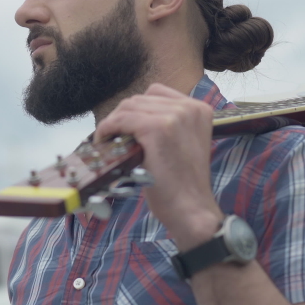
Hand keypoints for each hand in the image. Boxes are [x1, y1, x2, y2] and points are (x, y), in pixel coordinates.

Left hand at [94, 83, 223, 249]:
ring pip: (128, 107)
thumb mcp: (182, 145)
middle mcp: (190, 108)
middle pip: (140, 99)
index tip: (126, 127)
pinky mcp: (158, 128)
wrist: (191, 210)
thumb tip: (131, 119)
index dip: (136, 109)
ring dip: (113, 123)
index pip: (157, 94)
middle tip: (112, 137)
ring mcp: (175, 116)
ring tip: (108, 141)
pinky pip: (121, 120)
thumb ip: (167, 125)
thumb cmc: (183, 185)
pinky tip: (104, 141)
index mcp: (199, 109)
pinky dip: (108, 129)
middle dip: (122, 116)